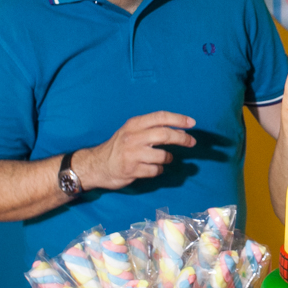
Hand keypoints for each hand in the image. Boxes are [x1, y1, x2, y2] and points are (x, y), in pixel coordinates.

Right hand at [77, 111, 196, 189]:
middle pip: (165, 135)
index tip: (192, 123)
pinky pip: (155, 170)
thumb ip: (150, 128)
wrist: (96, 165)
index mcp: (134, 124)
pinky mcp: (132, 170)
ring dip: (168, 158)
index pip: (160, 117)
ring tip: (164, 159)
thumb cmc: (118, 147)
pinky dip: (158, 170)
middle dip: (182, 138)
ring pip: (163, 155)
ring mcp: (132, 154)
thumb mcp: (131, 131)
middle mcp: (133, 137)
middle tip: (192, 142)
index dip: (178, 119)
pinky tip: (153, 168)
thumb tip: (178, 129)